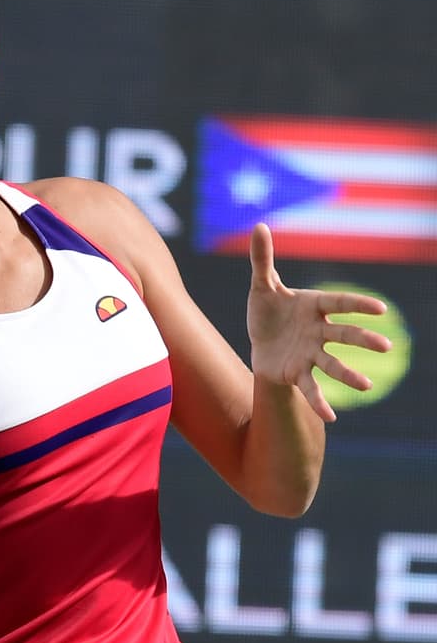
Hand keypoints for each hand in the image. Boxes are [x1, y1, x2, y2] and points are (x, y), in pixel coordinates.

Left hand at [247, 223, 392, 421]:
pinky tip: (331, 417)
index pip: (339, 303)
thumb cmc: (267, 311)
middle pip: (343, 335)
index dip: (357, 306)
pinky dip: (320, 402)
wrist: (258, 341)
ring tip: (366, 386)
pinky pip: (311, 388)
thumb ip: (263, 258)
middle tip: (385, 346)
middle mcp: (318, 331)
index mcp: (313, 307)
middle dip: (362, 340)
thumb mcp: (262, 285)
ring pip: (332, 364)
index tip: (380, 309)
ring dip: (349, 375)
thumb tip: (259, 225)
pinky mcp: (298, 372)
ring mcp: (310, 353)